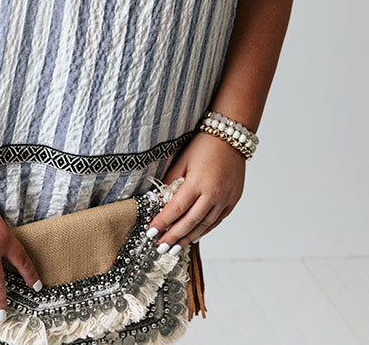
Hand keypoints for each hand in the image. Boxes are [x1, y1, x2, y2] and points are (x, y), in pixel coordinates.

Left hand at [146, 132, 245, 251]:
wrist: (230, 137)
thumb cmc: (203, 145)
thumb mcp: (183, 159)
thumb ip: (171, 180)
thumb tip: (160, 199)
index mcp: (197, 183)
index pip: (176, 208)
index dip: (163, 222)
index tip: (151, 232)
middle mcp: (213, 194)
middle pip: (190, 222)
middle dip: (174, 237)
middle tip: (161, 248)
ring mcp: (225, 199)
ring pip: (205, 225)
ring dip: (189, 238)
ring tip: (176, 247)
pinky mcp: (233, 200)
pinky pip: (217, 220)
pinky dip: (205, 230)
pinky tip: (195, 236)